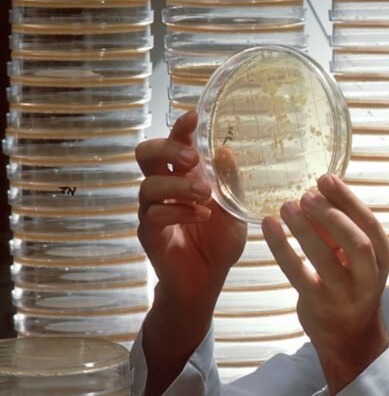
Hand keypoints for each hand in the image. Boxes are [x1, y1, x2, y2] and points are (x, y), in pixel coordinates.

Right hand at [136, 111, 246, 395]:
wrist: (207, 281)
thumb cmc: (219, 241)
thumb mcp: (234, 210)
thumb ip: (230, 183)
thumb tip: (227, 150)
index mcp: (184, 175)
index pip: (176, 144)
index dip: (181, 128)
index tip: (194, 115)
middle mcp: (163, 187)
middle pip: (146, 154)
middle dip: (166, 149)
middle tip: (191, 158)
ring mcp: (152, 210)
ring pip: (149, 185)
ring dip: (178, 185)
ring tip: (205, 194)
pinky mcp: (148, 233)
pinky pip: (154, 215)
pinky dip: (178, 212)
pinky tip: (201, 216)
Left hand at [262, 174, 388, 394]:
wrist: (350, 338)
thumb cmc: (351, 287)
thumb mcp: (354, 258)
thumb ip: (338, 230)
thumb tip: (313, 194)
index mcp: (382, 258)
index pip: (370, 224)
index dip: (347, 199)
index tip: (326, 178)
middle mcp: (369, 277)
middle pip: (357, 241)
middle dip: (331, 214)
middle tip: (306, 195)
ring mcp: (344, 294)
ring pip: (326, 258)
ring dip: (305, 229)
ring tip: (286, 207)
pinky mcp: (319, 304)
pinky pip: (298, 273)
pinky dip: (282, 247)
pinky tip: (269, 227)